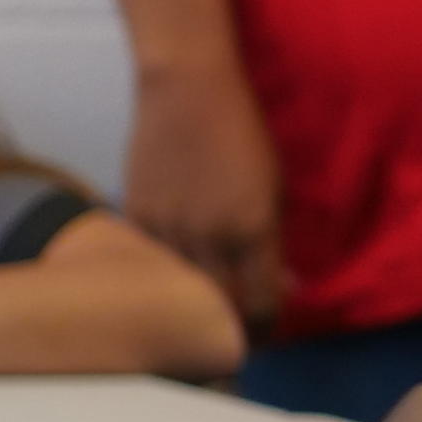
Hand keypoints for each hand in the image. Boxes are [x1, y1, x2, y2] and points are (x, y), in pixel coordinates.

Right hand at [124, 56, 288, 322]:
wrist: (185, 88)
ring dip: (193, 308)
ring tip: (203, 312)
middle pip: (217, 311)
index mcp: (251, 229)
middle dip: (230, 330)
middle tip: (236, 333)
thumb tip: (286, 289)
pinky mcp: (135, 218)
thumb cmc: (242, 132)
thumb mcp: (274, 187)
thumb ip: (275, 244)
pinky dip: (164, 276)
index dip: (265, 328)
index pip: (258, 306)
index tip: (265, 330)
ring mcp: (165, 229)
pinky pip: (149, 266)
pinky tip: (173, 274)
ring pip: (178, 295)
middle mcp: (207, 237)